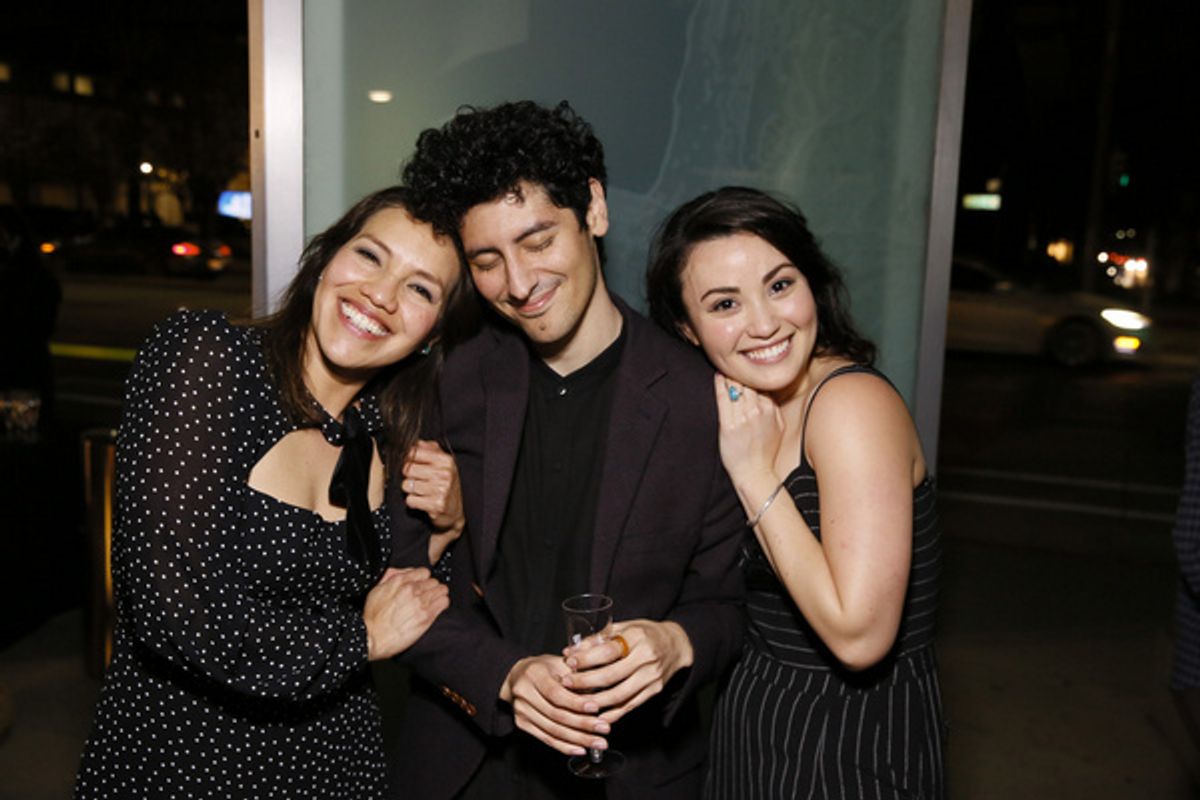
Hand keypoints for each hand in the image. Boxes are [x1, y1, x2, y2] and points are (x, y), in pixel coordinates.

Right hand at [362, 567, 448, 660]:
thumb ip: (392, 577)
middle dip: (431, 588)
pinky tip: (437, 608)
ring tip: (433, 602)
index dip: (424, 579)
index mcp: (399, 581)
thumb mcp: (377, 590)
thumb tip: (406, 572)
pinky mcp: (426, 616)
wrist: (373, 637)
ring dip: (438, 595)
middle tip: (427, 596)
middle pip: (434, 581)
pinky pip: (444, 602)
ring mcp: (420, 602)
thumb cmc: (373, 617)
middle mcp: (411, 589)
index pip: (424, 572)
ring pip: (441, 590)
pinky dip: (442, 603)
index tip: (422, 586)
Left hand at [402, 440, 464, 534]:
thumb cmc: (446, 485)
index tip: (412, 465)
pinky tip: (423, 501)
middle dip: (409, 477)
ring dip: (411, 490)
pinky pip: (410, 500)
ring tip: (422, 492)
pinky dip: (413, 502)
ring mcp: (441, 489)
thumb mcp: (443, 463)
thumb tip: (414, 442)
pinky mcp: (436, 505)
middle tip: (418, 481)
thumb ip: (429, 449)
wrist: (456, 512)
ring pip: (407, 485)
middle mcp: (444, 473)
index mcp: (446, 460)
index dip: (408, 459)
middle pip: (407, 469)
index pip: (414, 452)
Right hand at [500, 654, 612, 756]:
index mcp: (534, 674)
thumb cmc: (545, 668)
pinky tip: (581, 749)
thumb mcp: (560, 663)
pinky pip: (546, 739)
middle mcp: (524, 693)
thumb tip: (600, 694)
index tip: (596, 708)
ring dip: (578, 739)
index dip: (576, 702)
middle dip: (583, 724)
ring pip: (553, 730)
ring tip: (599, 742)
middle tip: (605, 729)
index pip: (556, 693)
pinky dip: (565, 746)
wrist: (517, 676)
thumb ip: (578, 676)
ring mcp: (521, 711)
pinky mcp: (522, 724)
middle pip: (556, 714)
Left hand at [560, 619, 693, 724]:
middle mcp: (646, 658)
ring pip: (619, 695)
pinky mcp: (654, 691)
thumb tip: (571, 650)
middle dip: (585, 682)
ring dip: (595, 702)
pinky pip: (630, 706)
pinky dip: (612, 714)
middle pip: (611, 675)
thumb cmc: (645, 633)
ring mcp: (651, 677)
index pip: (608, 650)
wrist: (677, 645)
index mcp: (637, 637)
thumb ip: (599, 638)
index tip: (569, 662)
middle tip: (566, 683)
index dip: (586, 658)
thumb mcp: (624, 627)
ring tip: (576, 702)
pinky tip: (597, 716)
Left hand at [714, 373, 783, 485]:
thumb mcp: (779, 427)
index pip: (760, 383)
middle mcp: (757, 411)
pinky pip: (723, 399)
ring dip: (730, 374)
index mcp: (769, 409)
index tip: (746, 364)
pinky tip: (718, 376)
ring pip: (735, 387)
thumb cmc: (766, 451)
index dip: (752, 373)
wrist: (755, 473)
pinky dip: (720, 385)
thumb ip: (773, 407)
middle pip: (747, 382)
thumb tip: (766, 390)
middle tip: (733, 360)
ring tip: (724, 364)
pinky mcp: (728, 426)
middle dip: (741, 371)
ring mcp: (742, 418)